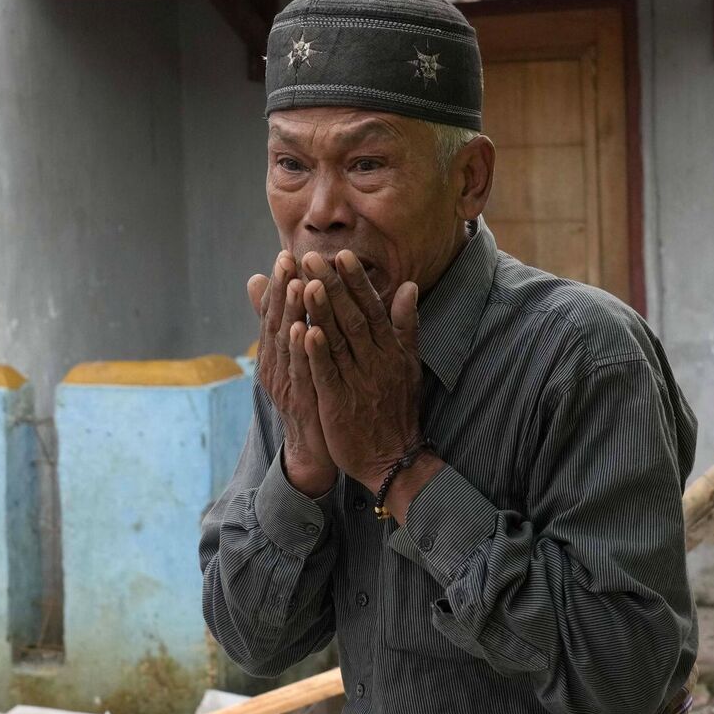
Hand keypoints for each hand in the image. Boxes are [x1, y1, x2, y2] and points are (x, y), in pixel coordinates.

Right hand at [248, 251, 336, 495]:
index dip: (278, 284)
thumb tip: (262, 288)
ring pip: (286, 344)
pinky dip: (301, 350)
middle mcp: (275, 367)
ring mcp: (286, 385)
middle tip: (287, 259)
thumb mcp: (295, 361)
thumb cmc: (309, 398)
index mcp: (275, 355)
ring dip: (290, 313)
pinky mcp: (302, 401)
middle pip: (276, 322)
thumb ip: (286, 325)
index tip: (286, 255)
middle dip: (281, 290)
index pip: (274, 313)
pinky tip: (305, 329)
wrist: (316, 450)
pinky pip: (301, 372)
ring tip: (296, 284)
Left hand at [299, 250, 424, 493]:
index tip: (342, 255)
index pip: (371, 308)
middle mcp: (375, 361)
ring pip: (338, 341)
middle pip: (351, 317)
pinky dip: (317, 353)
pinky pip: (328, 374)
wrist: (393, 457)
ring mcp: (358, 382)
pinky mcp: (339, 403)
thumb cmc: (396, 407)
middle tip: (311, 257)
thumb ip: (406, 325)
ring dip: (321, 311)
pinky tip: (305, 331)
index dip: (356, 281)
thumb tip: (409, 286)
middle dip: (331, 286)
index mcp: (390, 349)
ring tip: (304, 283)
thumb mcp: (409, 364)